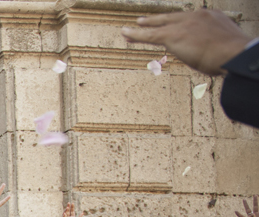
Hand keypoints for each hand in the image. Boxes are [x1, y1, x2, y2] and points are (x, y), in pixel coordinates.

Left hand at [121, 9, 249, 76]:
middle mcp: (197, 16)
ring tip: (129, 30)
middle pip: (171, 18)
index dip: (176, 23)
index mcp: (211, 17)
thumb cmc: (235, 55)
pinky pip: (150, 35)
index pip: (189, 19)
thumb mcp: (227, 45)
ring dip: (142, 29)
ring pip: (158, 26)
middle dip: (156, 21)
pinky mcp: (173, 35)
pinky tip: (125, 33)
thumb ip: (215, 45)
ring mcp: (184, 24)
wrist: (235, 53)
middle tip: (143, 21)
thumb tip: (213, 55)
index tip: (170, 25)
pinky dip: (136, 34)